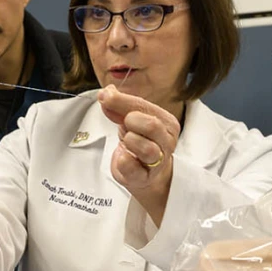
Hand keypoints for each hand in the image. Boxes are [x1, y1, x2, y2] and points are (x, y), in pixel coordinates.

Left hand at [97, 84, 180, 222]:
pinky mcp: (144, 178)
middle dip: (131, 121)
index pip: (145, 107)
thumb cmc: (139, 142)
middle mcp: (167, 142)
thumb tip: (106, 92)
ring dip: (130, 141)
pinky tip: (122, 156)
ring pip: (147, 149)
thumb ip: (118, 105)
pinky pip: (133, 169)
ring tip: (126, 141)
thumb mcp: (129, 119)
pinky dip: (124, 161)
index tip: (104, 97)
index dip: (122, 101)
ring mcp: (158, 162)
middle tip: (124, 125)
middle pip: (152, 125)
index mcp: (167, 123)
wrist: (143, 173)